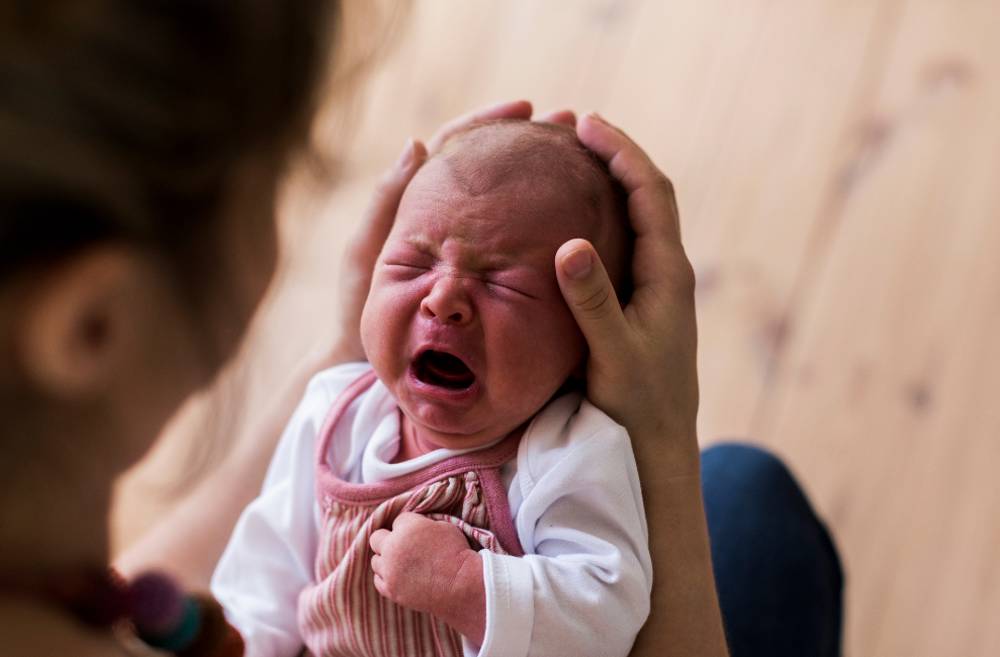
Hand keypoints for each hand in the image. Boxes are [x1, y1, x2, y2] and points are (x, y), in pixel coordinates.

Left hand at [328, 100, 577, 364]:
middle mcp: (452, 220)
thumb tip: (418, 143)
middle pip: (494, 168)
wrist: (371, 365)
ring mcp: (473, 249)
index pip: (458, 146)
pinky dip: (544, 226)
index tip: (525, 108)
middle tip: (570, 125)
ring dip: (545, 178)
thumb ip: (386, 202)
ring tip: (583, 160)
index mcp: (421, 203)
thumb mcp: (367, 253)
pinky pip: (520, 246)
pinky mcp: (489, 278)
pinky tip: (576, 219)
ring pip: (512, 204)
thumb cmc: (360, 309)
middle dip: (531, 143)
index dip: (490, 122)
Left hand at [369, 513, 485, 642]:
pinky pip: (378, 580)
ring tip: (404, 564)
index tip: (420, 534)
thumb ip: (422, 524)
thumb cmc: (457, 554)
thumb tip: (414, 527)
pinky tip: (400, 577)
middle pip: (377, 538)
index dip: (410, 526)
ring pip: (376, 561)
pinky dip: (387, 578)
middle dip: (388, 539)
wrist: (462, 585)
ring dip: (386, 560)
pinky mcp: (391, 590)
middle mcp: (393, 547)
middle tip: (403, 546)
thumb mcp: (444, 526)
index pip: (398, 520)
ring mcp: (389, 570)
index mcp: (407, 527)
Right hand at [555, 113, 698, 473]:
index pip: (650, 193)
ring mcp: (656, 288)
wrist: (658, 447)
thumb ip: (593, 301)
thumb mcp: (612, 354)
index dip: (621, 152)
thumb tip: (570, 244)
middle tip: (574, 128)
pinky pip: (625, 243)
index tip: (586, 123)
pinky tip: (573, 220)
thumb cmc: (637, 405)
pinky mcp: (641, 305)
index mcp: (668, 274)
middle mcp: (667, 273)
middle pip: (648, 195)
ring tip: (572, 160)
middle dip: (616, 156)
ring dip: (611, 183)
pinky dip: (602, 217)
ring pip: (637, 218)